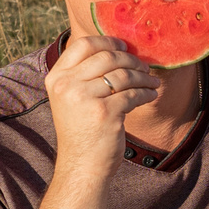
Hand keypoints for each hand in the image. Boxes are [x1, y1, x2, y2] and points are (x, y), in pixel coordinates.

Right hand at [47, 32, 159, 167]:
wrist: (81, 167)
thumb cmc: (81, 131)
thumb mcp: (72, 99)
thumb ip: (84, 75)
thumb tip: (118, 49)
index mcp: (56, 78)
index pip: (83, 44)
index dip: (108, 41)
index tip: (124, 47)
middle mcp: (67, 85)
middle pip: (107, 57)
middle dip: (131, 60)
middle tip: (144, 67)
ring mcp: (84, 98)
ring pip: (124, 75)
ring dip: (143, 77)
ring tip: (152, 82)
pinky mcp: (104, 113)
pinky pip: (133, 94)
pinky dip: (146, 93)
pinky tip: (151, 95)